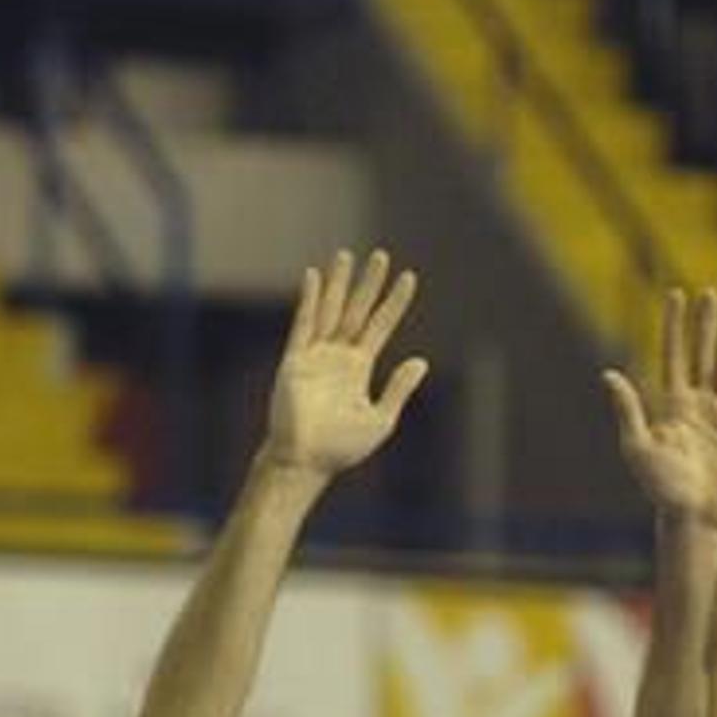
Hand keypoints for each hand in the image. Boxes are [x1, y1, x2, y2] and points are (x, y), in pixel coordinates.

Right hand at [262, 249, 428, 477]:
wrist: (307, 461)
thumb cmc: (342, 447)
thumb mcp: (381, 419)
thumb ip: (399, 389)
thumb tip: (421, 361)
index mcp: (359, 368)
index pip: (381, 326)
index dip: (394, 303)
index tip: (409, 278)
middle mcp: (338, 356)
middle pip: (357, 310)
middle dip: (369, 284)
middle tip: (382, 255)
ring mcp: (316, 355)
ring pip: (330, 310)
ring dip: (338, 283)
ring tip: (346, 255)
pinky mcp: (295, 360)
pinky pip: (303, 325)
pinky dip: (309, 301)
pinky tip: (314, 277)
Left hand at [604, 289, 716, 531]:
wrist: (695, 517)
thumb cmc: (661, 487)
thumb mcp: (638, 447)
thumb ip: (627, 409)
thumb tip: (608, 374)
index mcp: (674, 406)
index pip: (675, 355)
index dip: (675, 326)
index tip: (677, 294)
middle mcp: (700, 406)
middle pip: (704, 354)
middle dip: (706, 324)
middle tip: (709, 294)